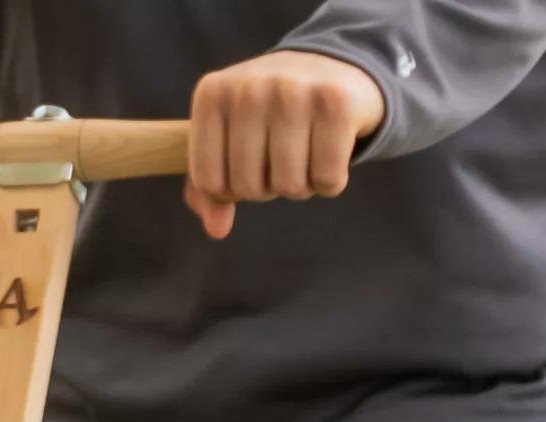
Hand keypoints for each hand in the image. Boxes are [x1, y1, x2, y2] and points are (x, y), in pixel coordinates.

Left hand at [184, 51, 385, 238]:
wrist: (331, 67)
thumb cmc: (270, 116)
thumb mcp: (228, 141)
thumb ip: (209, 191)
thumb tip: (217, 230)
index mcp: (211, 96)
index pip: (209, 183)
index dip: (232, 188)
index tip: (247, 161)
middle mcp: (248, 87)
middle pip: (249, 188)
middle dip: (268, 186)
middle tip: (281, 154)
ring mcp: (293, 90)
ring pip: (289, 187)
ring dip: (301, 185)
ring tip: (306, 150)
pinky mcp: (337, 102)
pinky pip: (327, 179)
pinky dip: (330, 181)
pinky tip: (330, 149)